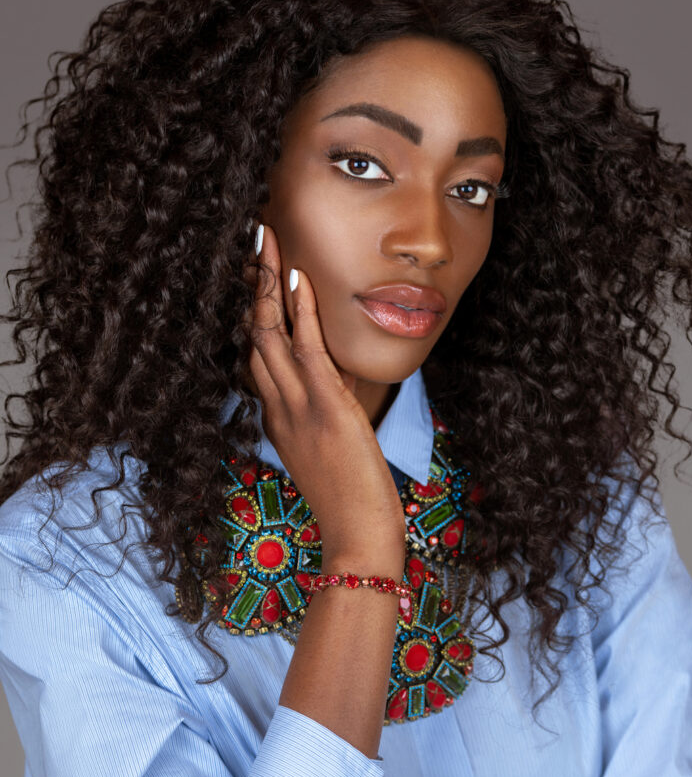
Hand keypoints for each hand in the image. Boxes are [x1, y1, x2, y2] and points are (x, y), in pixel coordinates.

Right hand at [244, 224, 405, 564]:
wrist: (357, 536)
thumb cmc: (350, 502)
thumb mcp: (330, 450)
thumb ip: (327, 411)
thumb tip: (340, 377)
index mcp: (276, 419)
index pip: (257, 355)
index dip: (253, 313)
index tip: (254, 278)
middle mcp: (277, 407)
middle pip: (254, 334)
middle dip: (250, 286)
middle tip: (250, 241)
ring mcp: (297, 407)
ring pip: (270, 334)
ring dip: (266, 284)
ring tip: (264, 239)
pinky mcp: (325, 408)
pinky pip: (307, 351)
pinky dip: (300, 312)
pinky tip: (296, 277)